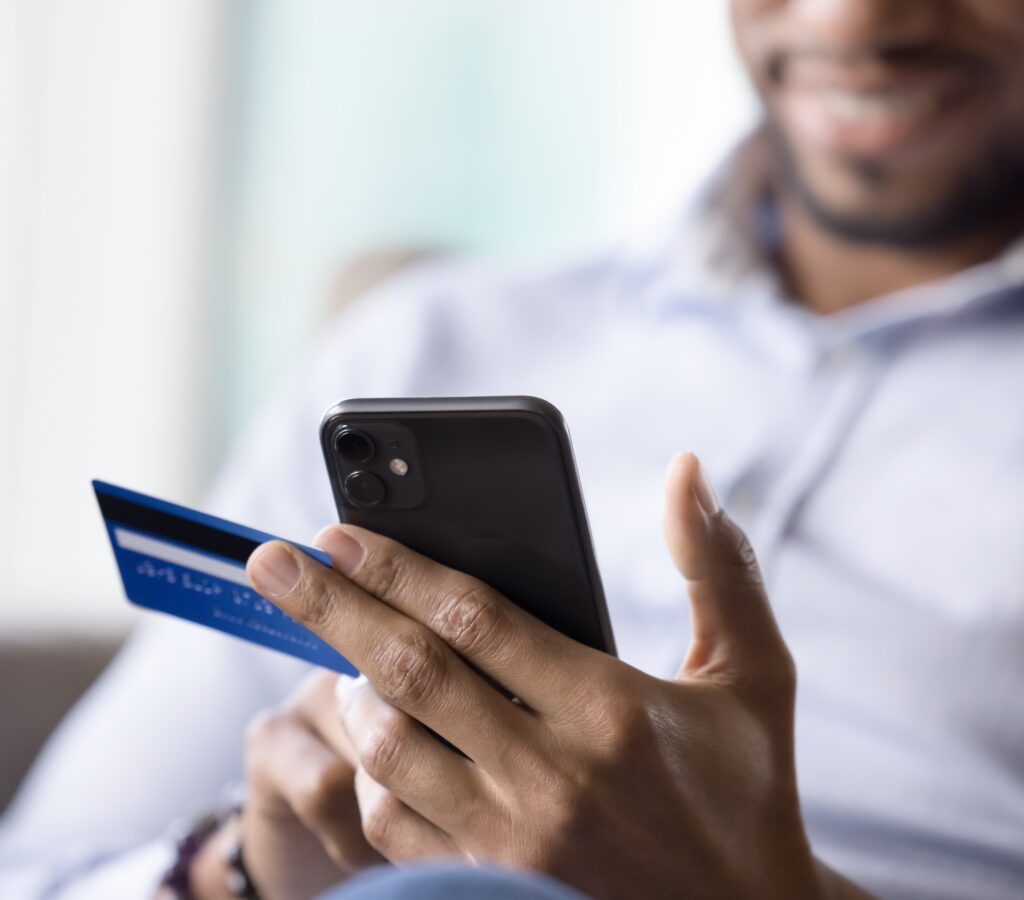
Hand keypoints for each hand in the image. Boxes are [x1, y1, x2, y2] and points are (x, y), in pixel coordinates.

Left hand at [247, 453, 870, 898]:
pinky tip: (373, 733)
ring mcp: (514, 840)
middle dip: (328, 607)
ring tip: (338, 651)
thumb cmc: (747, 787)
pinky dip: (369, 770)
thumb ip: (717, 566)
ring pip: (387, 749)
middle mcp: (552, 775)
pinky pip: (392, 824)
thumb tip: (686, 469)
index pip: (474, 617)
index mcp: (610, 707)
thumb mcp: (754, 673)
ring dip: (348, 691)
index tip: (338, 531)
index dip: (397, 566)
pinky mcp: (492, 885)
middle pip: (408, 672)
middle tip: (267, 561)